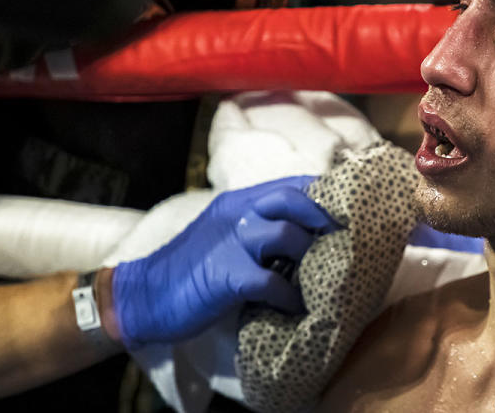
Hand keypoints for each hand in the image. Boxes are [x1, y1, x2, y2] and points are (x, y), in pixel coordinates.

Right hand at [111, 176, 336, 348]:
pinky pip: (270, 280)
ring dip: (311, 258)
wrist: (143, 297)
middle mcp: (236, 214)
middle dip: (325, 217)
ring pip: (285, 234)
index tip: (351, 210)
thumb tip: (308, 237)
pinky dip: (290, 296)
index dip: (324, 194)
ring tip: (325, 278)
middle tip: (347, 239)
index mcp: (239, 202)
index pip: (291, 184)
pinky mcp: (225, 275)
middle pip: (291, 198)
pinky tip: (298, 309)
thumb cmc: (192, 270)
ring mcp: (230, 242)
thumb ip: (260, 229)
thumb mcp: (227, 237)